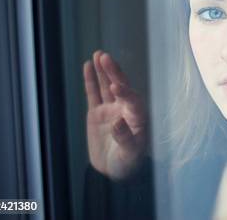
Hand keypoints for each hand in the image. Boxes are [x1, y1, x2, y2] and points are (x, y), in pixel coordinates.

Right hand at [83, 50, 147, 179]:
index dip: (124, 92)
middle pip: (120, 87)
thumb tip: (118, 122)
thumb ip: (126, 138)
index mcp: (138, 118)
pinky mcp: (97, 113)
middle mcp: (126, 109)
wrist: (114, 171)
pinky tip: (88, 65)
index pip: (132, 101)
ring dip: (104, 71)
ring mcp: (111, 109)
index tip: (115, 85)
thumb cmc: (128, 163)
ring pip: (106, 86)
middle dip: (114, 73)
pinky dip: (91, 80)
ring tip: (99, 55)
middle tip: (106, 58)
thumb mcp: (130, 154)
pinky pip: (93, 93)